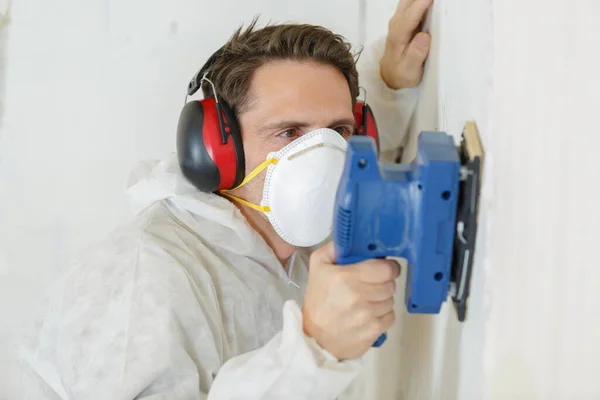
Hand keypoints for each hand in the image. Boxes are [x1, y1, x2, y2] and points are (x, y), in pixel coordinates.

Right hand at [301, 242, 400, 359]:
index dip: (387, 267)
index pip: (386, 269)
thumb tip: (352, 238)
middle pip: (391, 284)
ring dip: (382, 299)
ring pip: (391, 300)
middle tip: (370, 285)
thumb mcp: (318, 266)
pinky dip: (382, 315)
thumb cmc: (318, 300)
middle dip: (383, 283)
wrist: (315, 337)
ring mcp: (367, 316)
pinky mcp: (373, 331)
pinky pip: (390, 317)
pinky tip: (368, 315)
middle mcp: (358, 296)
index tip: (382, 269)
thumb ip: (334, 248)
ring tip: (366, 301)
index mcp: (345, 277)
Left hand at [380, 0, 432, 89]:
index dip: (422, 4)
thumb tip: (425, 36)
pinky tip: (432, 4)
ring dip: (421, 0)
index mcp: (398, 35)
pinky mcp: (405, 19)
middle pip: (409, 2)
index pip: (410, 15)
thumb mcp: (410, 70)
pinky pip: (413, 4)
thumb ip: (417, 54)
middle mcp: (396, 23)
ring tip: (438, 3)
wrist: (391, 74)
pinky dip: (422, 1)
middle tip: (440, 2)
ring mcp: (400, 19)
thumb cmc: (401, 73)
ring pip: (410, 0)